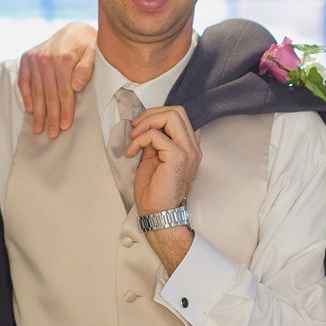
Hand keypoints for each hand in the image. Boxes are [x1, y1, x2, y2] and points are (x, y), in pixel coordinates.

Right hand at [18, 22, 96, 138]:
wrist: (74, 31)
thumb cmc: (87, 45)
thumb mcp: (94, 52)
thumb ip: (87, 68)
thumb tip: (77, 86)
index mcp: (63, 58)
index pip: (64, 91)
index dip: (65, 110)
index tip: (64, 126)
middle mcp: (46, 58)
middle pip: (49, 94)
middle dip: (50, 116)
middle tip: (51, 134)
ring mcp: (34, 58)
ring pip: (36, 91)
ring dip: (38, 112)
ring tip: (38, 129)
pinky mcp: (26, 58)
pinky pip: (24, 82)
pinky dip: (26, 97)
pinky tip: (30, 111)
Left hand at [127, 106, 201, 271]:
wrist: (158, 214)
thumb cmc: (155, 193)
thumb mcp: (153, 159)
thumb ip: (154, 141)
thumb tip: (144, 128)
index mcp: (188, 147)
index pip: (179, 116)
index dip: (157, 115)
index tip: (140, 127)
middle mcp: (192, 147)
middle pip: (177, 111)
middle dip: (151, 114)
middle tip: (136, 128)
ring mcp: (188, 151)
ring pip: (171, 116)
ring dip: (147, 122)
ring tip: (134, 136)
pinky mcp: (178, 157)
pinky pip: (157, 135)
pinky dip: (141, 139)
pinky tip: (133, 151)